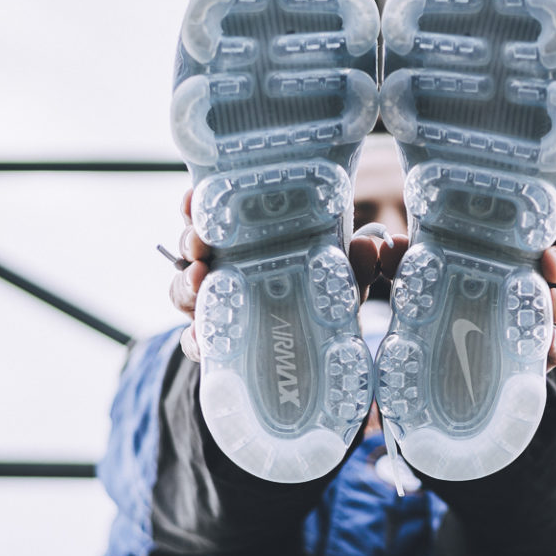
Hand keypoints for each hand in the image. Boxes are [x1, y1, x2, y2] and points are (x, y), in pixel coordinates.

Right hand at [169, 189, 395, 361]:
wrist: (312, 358)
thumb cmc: (322, 299)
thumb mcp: (339, 278)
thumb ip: (355, 264)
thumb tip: (372, 246)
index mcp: (243, 246)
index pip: (210, 219)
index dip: (194, 207)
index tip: (192, 197)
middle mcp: (221, 273)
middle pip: (189, 251)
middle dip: (188, 243)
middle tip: (199, 244)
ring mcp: (213, 309)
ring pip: (183, 292)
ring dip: (186, 286)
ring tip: (200, 281)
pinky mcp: (215, 347)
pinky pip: (195, 342)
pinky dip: (196, 340)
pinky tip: (202, 338)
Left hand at [365, 210, 555, 371]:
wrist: (428, 369)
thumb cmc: (427, 305)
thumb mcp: (409, 279)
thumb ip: (395, 264)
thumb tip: (373, 246)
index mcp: (507, 254)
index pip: (545, 232)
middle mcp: (527, 283)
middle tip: (549, 264)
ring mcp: (534, 320)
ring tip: (549, 306)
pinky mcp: (533, 357)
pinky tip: (547, 344)